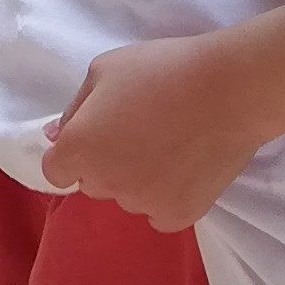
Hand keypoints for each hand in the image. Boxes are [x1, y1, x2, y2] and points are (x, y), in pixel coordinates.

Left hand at [37, 31, 264, 231]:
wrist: (229, 90)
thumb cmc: (161, 69)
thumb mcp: (104, 70)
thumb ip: (74, 108)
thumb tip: (55, 135)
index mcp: (79, 149)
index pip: (56, 171)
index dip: (73, 153)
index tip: (99, 135)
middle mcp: (105, 183)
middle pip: (93, 183)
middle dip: (106, 163)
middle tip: (138, 132)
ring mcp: (142, 204)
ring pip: (128, 198)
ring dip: (137, 180)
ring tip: (169, 145)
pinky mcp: (179, 215)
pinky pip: (159, 214)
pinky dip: (166, 198)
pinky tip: (183, 170)